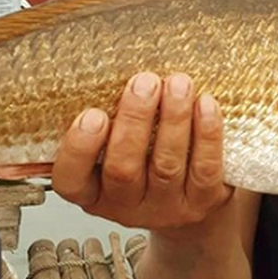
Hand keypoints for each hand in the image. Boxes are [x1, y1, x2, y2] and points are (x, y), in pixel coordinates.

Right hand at [52, 71, 232, 229]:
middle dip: (135, 120)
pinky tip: (206, 104)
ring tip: (178, 83)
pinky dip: (206, 134)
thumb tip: (95, 71)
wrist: (195, 196)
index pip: (71, 180)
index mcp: (93, 191)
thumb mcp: (114, 145)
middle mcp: (126, 204)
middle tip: (144, 81)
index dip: (79, 149)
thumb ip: (103, 120)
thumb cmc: (146, 156)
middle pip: (123, 168)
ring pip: (167, 165)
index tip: (92, 114)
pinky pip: (205, 168)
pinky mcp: (204, 201)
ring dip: (173, 119)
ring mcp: (166, 207)